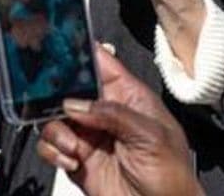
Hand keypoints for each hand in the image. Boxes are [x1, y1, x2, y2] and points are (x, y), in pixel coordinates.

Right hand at [38, 47, 197, 195]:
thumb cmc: (171, 174)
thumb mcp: (151, 136)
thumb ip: (113, 114)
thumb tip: (76, 104)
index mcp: (130, 97)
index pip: (103, 65)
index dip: (82, 53)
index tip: (60, 48)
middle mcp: (106, 113)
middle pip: (71, 90)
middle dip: (57, 96)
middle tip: (54, 103)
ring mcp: (90, 137)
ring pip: (56, 119)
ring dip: (56, 130)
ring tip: (72, 145)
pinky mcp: (77, 161)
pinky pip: (52, 147)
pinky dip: (53, 151)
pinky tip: (70, 160)